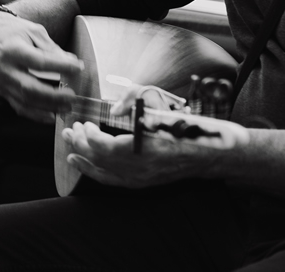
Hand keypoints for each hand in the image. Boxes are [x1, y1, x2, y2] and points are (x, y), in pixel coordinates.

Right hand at [0, 11, 83, 123]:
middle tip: (73, 96)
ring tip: (67, 107)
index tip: (78, 68)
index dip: (60, 66)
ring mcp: (2, 82)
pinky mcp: (3, 91)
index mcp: (12, 50)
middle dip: (54, 96)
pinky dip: (37, 114)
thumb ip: (52, 48)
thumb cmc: (14, 31)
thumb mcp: (34, 31)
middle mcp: (5, 68)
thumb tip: (71, 63)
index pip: (39, 62)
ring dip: (49, 108)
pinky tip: (52, 115)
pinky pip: (20, 107)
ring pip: (26, 102)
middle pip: (30, 88)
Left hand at [62, 113, 248, 188]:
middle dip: (80, 144)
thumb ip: (135, 102)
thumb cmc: (190, 126)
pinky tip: (81, 165)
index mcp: (147, 149)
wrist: (215, 152)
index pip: (105, 147)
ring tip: (69, 146)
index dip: (89, 135)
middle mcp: (143, 168)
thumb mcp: (162, 106)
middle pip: (100, 159)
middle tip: (69, 130)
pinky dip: (94, 173)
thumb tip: (114, 108)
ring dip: (84, 158)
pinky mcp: (145, 182)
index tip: (85, 123)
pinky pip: (114, 181)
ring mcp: (144, 178)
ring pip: (104, 171)